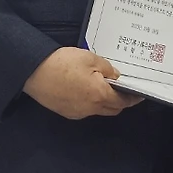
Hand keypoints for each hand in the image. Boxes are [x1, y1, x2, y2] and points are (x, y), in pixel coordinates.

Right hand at [22, 47, 142, 119]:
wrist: (33, 71)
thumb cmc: (63, 63)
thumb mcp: (91, 59)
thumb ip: (107, 69)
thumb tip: (116, 77)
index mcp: (99, 95)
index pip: (122, 101)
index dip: (132, 98)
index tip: (139, 94)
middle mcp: (89, 108)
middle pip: (112, 109)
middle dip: (120, 101)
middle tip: (123, 89)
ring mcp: (77, 113)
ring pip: (97, 110)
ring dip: (104, 102)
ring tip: (103, 85)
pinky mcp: (65, 112)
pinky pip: (84, 110)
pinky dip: (90, 102)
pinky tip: (86, 89)